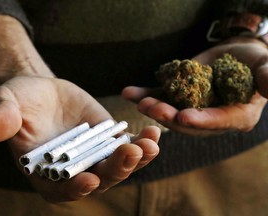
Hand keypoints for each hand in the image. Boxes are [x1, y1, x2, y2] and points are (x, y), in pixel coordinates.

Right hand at [0, 76, 159, 201]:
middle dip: (115, 169)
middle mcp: (73, 169)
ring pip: (118, 165)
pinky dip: (142, 142)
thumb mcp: (6, 103)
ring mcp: (94, 156)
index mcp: (45, 171)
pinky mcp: (108, 140)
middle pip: (98, 178)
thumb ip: (1, 117)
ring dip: (136, 158)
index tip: (89, 180)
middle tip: (130, 153)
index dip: (73, 189)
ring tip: (150, 144)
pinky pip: (127, 146)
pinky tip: (153, 133)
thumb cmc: (20, 99)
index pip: (59, 189)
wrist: (42, 91)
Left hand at [122, 37, 266, 135]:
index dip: (201, 120)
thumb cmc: (255, 62)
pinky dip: (145, 94)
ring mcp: (192, 108)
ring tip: (138, 100)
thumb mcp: (265, 66)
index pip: (218, 121)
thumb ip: (267, 77)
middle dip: (169, 116)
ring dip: (154, 106)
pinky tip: (129, 92)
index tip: (184, 117)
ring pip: (171, 110)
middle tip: (151, 108)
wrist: (235, 56)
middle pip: (189, 121)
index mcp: (235, 116)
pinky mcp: (179, 97)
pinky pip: (161, 96)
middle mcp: (210, 118)